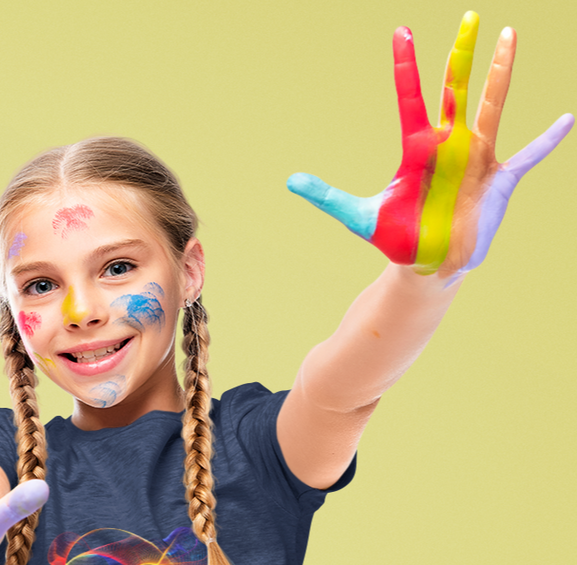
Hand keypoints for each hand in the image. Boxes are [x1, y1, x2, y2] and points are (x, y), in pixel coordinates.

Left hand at [287, 12, 571, 277]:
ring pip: (492, 106)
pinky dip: (546, 140)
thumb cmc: (396, 239)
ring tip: (510, 36)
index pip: (409, 98)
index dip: (406, 66)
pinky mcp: (499, 180)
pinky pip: (528, 156)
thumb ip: (327, 196)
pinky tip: (565, 120)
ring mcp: (476, 159)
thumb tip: (290, 181)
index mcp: (416, 149)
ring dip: (501, 73)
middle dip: (462, 54)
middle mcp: (448, 145)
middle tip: (470, 17)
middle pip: (456, 89)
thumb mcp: (358, 216)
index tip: (401, 31)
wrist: (426, 265)